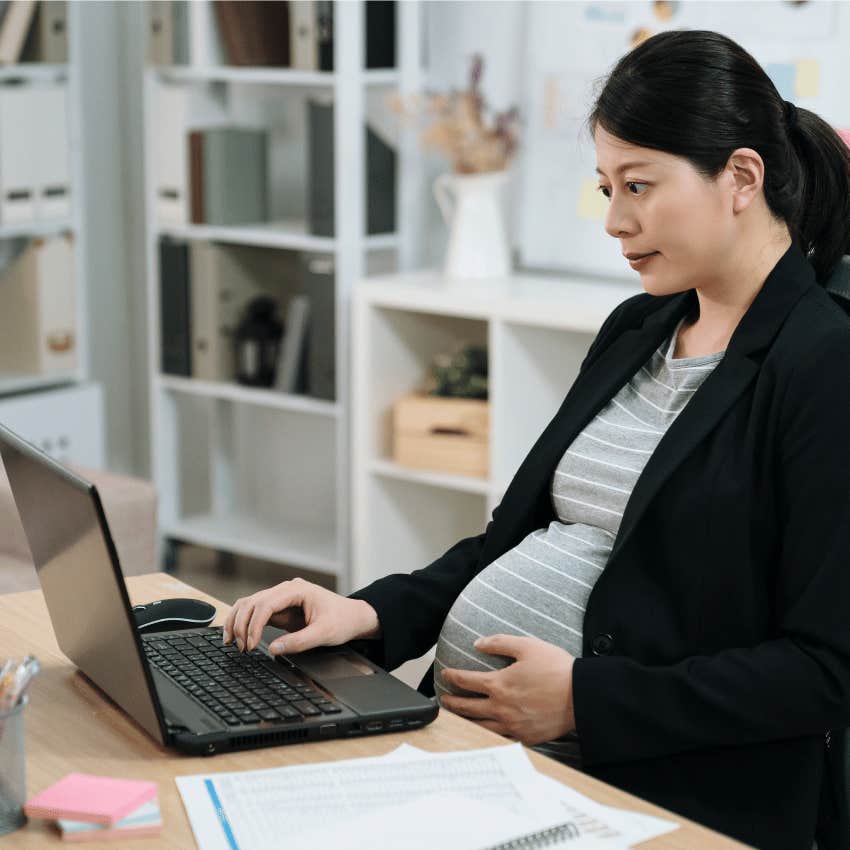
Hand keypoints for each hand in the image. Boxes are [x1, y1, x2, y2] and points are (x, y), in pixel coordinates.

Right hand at [222, 577, 380, 654]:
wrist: (353, 616)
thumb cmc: (342, 620)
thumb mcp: (324, 634)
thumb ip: (299, 642)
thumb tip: (273, 649)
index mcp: (297, 590)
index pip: (266, 603)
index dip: (254, 625)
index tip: (250, 645)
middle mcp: (286, 590)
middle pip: (252, 602)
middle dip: (241, 624)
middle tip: (240, 648)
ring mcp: (281, 597)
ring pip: (249, 604)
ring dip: (237, 621)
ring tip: (232, 643)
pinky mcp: (279, 607)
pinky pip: (255, 611)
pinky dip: (244, 622)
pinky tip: (237, 636)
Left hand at [440, 634, 575, 745]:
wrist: (582, 696)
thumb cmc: (557, 669)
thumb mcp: (527, 646)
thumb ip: (499, 643)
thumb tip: (478, 643)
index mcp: (500, 684)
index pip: (467, 681)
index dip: (453, 677)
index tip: (445, 674)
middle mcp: (501, 708)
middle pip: (468, 707)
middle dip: (452, 702)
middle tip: (443, 700)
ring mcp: (512, 725)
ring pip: (479, 726)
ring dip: (464, 720)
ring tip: (457, 717)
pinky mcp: (525, 737)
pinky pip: (498, 738)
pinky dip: (485, 734)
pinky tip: (483, 731)